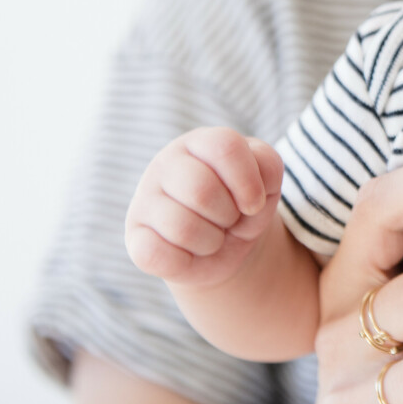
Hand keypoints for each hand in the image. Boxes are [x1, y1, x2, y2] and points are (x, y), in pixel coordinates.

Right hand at [124, 126, 283, 286]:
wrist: (227, 246)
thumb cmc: (244, 205)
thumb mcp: (266, 182)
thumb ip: (267, 168)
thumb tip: (248, 194)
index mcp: (199, 143)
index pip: (225, 146)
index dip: (248, 181)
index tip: (254, 202)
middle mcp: (165, 164)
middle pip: (201, 189)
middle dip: (228, 215)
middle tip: (229, 219)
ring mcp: (144, 200)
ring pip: (182, 227)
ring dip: (212, 241)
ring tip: (212, 235)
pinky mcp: (135, 237)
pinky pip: (156, 254)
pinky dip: (186, 261)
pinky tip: (189, 252)